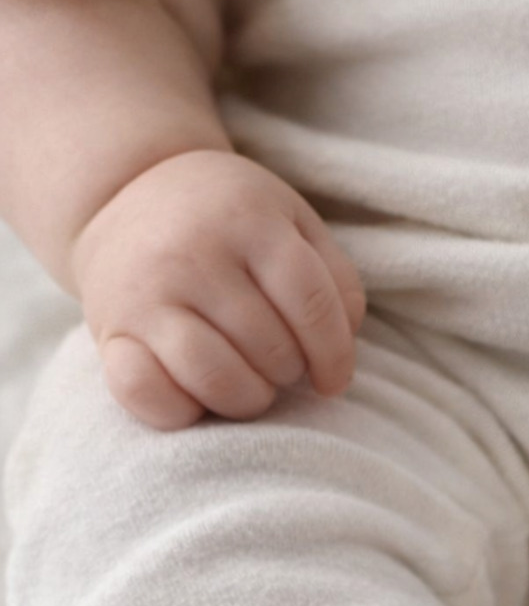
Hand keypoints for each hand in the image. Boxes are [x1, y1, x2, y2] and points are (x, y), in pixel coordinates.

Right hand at [71, 148, 366, 428]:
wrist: (124, 194)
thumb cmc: (228, 222)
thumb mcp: (289, 222)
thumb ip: (334, 280)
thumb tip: (340, 353)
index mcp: (248, 220)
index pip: (314, 308)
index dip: (335, 358)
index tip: (332, 380)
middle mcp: (192, 253)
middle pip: (273, 353)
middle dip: (288, 372)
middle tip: (275, 361)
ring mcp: (146, 295)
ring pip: (221, 383)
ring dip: (248, 399)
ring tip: (247, 382)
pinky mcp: (111, 334)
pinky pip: (151, 397)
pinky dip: (181, 412)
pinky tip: (195, 394)